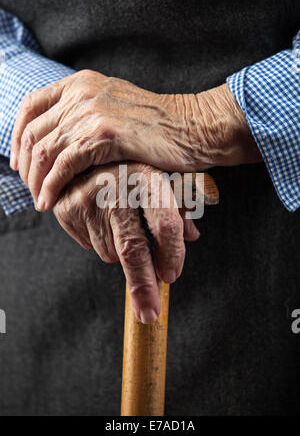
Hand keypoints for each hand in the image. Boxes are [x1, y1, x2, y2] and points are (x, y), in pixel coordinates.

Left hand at [11, 70, 260, 210]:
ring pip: (45, 150)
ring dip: (37, 181)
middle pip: (33, 132)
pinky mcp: (105, 134)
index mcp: (81, 83)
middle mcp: (81, 92)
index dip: (16, 138)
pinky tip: (51, 202)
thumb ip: (84, 117)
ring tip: (41, 201)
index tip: (19, 163)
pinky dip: (52, 186)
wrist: (193, 127)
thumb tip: (57, 141)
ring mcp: (92, 111)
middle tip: (31, 189)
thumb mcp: (113, 110)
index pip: (30, 107)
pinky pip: (64, 164)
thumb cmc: (157, 127)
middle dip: (27, 166)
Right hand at [52, 161, 199, 323]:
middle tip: (149, 314)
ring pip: (111, 253)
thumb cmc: (133, 167)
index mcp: (147, 177)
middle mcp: (115, 188)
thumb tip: (192, 237)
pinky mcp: (67, 211)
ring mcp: (87, 200)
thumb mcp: (162, 178)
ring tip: (123, 224)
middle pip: (133, 249)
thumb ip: (180, 207)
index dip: (171, 254)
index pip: (165, 224)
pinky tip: (104, 220)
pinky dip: (101, 242)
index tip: (172, 276)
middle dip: (143, 286)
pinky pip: (90, 247)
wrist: (84, 150)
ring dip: (123, 252)